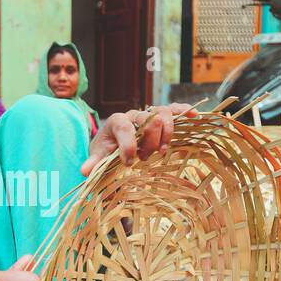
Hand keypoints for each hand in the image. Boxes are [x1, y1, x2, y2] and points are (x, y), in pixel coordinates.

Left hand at [80, 102, 198, 175]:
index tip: (128, 162)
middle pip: (148, 120)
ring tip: (162, 151)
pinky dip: (185, 111)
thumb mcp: (99, 156)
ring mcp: (149, 114)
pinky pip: (175, 109)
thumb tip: (85, 171)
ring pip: (163, 113)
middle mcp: (134, 114)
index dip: (128, 144)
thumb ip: (94, 162)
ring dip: (166, 134)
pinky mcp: (162, 117)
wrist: (115, 141)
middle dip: (149, 142)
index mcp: (116, 121)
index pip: (124, 126)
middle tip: (144, 158)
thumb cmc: (108, 149)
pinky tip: (195, 116)